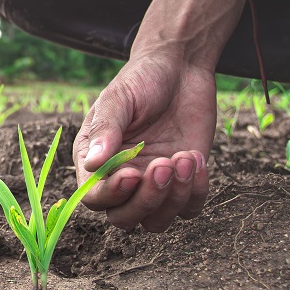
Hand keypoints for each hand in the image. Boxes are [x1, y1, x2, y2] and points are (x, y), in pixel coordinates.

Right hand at [73, 52, 214, 231]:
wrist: (181, 68)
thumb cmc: (142, 79)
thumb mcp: (118, 98)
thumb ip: (106, 130)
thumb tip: (92, 164)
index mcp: (95, 161)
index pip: (94, 197)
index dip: (112, 194)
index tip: (134, 173)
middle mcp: (122, 179)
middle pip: (124, 218)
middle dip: (147, 199)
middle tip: (164, 164)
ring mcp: (154, 185)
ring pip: (157, 221)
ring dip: (174, 197)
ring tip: (186, 158)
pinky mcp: (184, 183)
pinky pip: (189, 210)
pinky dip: (196, 193)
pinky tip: (197, 159)